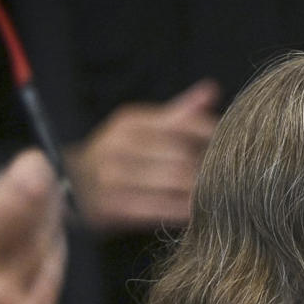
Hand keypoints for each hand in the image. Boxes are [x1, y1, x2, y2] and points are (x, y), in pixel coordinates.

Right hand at [66, 79, 219, 231]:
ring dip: (199, 191)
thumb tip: (212, 88)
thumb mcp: (143, 128)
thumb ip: (179, 112)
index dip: (212, 138)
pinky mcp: (111, 206)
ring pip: (173, 182)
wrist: (70, 186)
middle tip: (232, 179)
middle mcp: (119, 145)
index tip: (233, 148)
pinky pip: (159, 208)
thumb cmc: (119, 156)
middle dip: (208, 169)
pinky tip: (197, 214)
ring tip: (220, 197)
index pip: (183, 124)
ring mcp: (112, 176)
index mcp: (131, 122)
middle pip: (182, 156)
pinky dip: (182, 211)